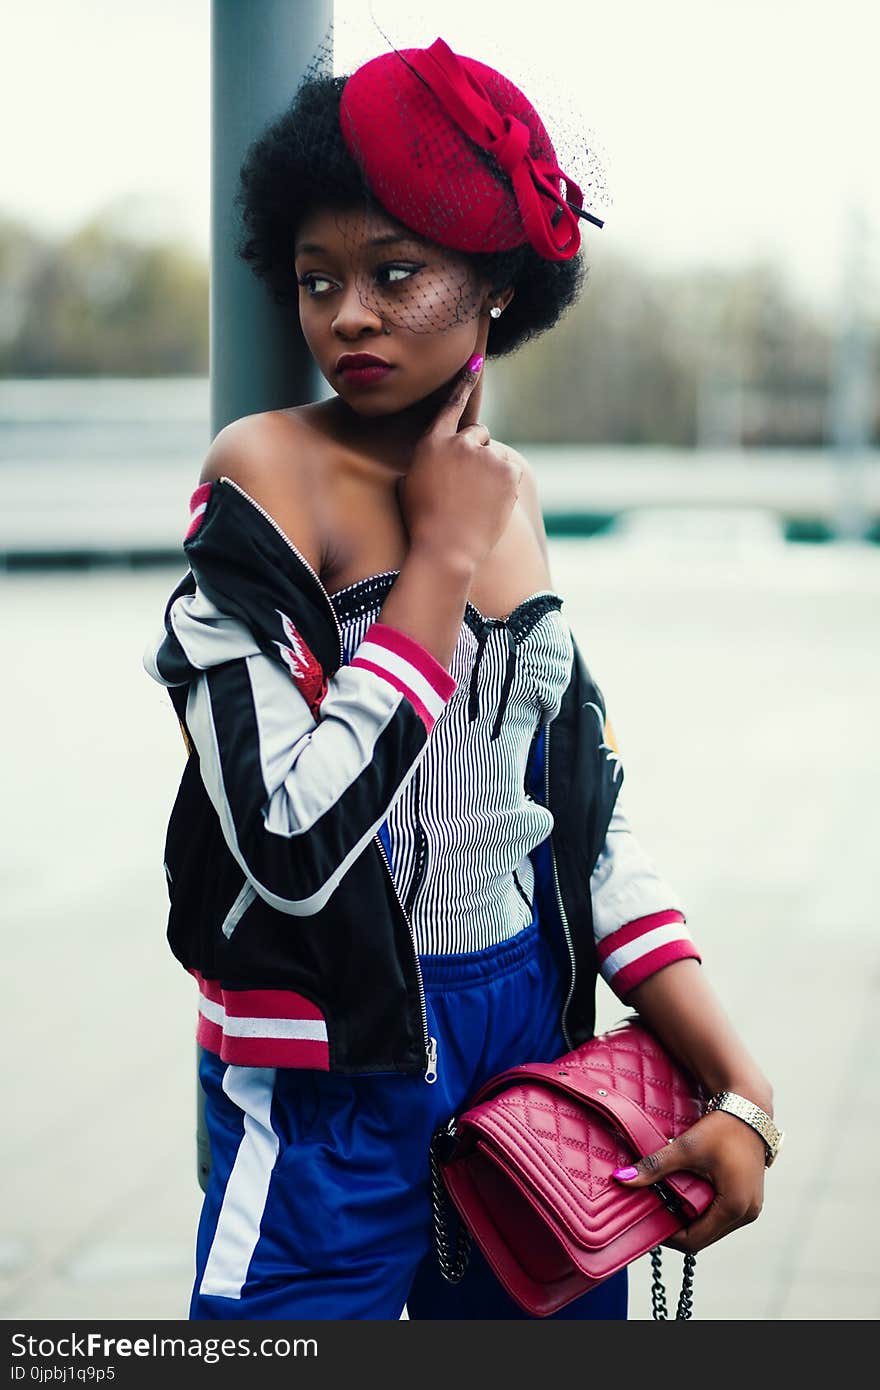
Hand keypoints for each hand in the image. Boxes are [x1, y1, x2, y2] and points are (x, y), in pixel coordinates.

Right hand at [397, 351, 520, 570]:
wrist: (446, 549)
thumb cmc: (423, 523)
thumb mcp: (410, 484)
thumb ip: (428, 460)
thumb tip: (439, 457)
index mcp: (432, 443)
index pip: (451, 405)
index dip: (464, 381)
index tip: (477, 360)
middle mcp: (459, 442)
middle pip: (479, 434)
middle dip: (477, 453)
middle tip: (469, 485)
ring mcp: (484, 455)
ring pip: (494, 455)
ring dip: (490, 472)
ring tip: (476, 501)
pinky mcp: (506, 470)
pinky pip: (510, 471)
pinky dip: (505, 485)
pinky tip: (490, 504)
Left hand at [612, 1110, 766, 1253]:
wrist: (749, 1109)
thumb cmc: (723, 1128)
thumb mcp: (687, 1148)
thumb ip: (655, 1166)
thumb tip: (622, 1179)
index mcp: (735, 1207)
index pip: (695, 1240)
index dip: (669, 1236)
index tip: (649, 1222)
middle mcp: (747, 1213)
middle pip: (704, 1237)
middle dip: (678, 1227)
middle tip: (656, 1211)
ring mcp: (750, 1208)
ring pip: (713, 1228)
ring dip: (691, 1220)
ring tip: (668, 1202)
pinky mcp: (749, 1199)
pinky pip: (722, 1216)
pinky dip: (703, 1211)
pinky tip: (687, 1195)